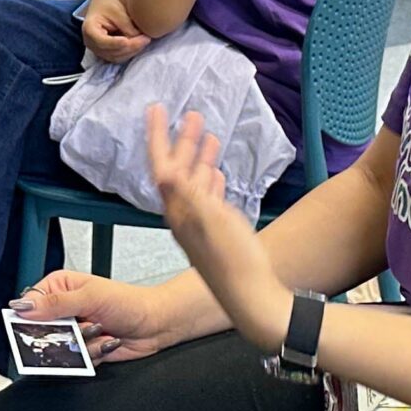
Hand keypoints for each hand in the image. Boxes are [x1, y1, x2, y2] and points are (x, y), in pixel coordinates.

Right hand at [12, 269, 182, 363]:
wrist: (155, 324)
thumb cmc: (129, 302)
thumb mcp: (90, 297)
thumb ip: (55, 304)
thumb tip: (23, 306)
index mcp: (60, 287)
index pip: (30, 304)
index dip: (30, 318)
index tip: (42, 325)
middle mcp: (64, 309)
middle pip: (42, 331)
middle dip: (64, 334)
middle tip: (83, 327)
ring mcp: (74, 330)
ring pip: (59, 348)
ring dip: (82, 345)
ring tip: (100, 331)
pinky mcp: (83, 349)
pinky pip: (75, 361)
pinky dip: (92, 355)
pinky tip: (106, 342)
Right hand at [81, 0, 149, 64]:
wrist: (103, 5)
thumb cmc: (108, 4)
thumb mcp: (117, 11)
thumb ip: (127, 26)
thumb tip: (139, 38)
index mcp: (89, 29)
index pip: (102, 41)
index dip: (115, 43)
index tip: (127, 41)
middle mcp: (91, 43)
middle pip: (111, 51)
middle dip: (130, 47)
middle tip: (146, 38)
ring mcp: (98, 50)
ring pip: (116, 57)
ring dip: (132, 51)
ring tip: (145, 40)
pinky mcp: (106, 53)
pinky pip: (119, 57)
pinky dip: (130, 52)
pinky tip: (141, 44)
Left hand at [144, 106, 284, 345]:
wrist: (253, 300)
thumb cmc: (236, 264)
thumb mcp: (211, 222)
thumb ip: (188, 195)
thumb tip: (165, 169)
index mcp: (179, 212)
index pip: (162, 165)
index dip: (158, 135)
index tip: (156, 110)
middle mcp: (184, 217)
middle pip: (178, 169)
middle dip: (182, 140)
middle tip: (189, 114)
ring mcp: (200, 226)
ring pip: (194, 182)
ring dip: (198, 156)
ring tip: (207, 133)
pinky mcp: (216, 234)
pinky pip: (208, 198)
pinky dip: (210, 180)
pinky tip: (216, 173)